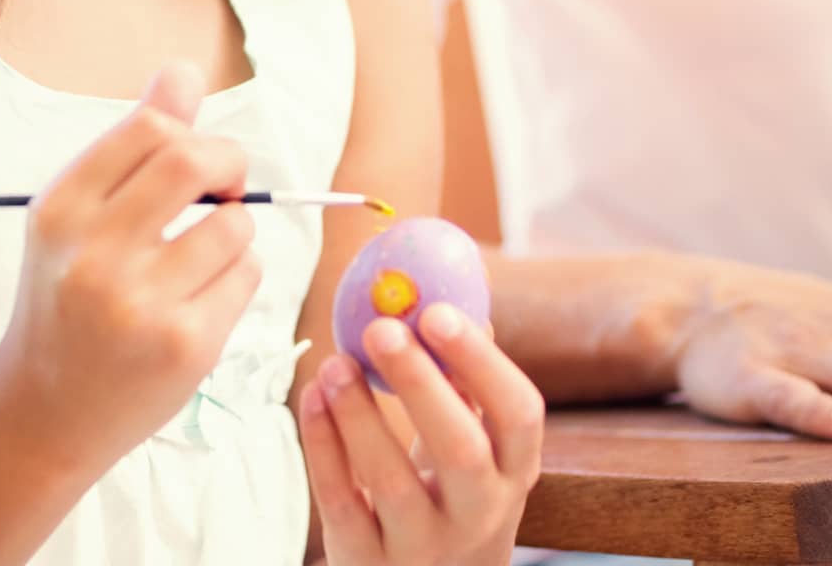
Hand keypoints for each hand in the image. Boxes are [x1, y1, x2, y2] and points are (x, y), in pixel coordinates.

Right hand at [0, 60, 260, 465]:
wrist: (46, 410)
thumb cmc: (67, 294)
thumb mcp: (78, 215)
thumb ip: (131, 143)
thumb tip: (183, 71)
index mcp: (61, 210)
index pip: (148, 129)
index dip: (189, 130)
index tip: (194, 155)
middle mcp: (95, 255)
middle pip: (193, 161)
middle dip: (228, 162)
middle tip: (224, 185)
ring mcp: (141, 305)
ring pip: (234, 222)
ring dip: (234, 228)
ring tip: (202, 255)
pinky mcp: (186, 347)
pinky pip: (247, 274)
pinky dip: (238, 274)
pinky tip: (201, 298)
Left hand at [298, 305, 544, 565]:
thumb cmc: (451, 497)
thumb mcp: (477, 451)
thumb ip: (466, 382)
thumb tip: (452, 292)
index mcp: (512, 471)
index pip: (520, 414)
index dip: (481, 360)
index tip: (436, 310)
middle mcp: (479, 514)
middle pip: (460, 450)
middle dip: (420, 384)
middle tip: (381, 328)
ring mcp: (424, 548)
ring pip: (393, 482)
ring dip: (359, 414)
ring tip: (335, 361)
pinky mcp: (369, 564)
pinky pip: (342, 502)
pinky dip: (323, 446)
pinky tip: (311, 397)